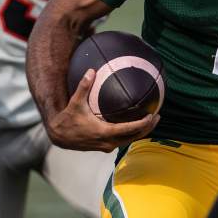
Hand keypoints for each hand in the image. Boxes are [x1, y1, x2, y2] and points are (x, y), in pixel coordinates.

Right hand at [44, 69, 158, 151]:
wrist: (59, 136)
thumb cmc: (68, 119)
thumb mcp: (75, 103)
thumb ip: (84, 87)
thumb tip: (90, 70)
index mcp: (104, 132)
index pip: (129, 129)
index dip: (142, 124)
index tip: (152, 115)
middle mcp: (108, 142)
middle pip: (133, 137)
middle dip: (147, 128)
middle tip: (158, 116)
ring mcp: (107, 146)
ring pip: (129, 141)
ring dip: (141, 132)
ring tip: (152, 121)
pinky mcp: (105, 147)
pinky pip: (123, 141)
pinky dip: (132, 134)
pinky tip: (137, 125)